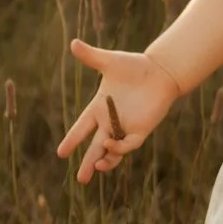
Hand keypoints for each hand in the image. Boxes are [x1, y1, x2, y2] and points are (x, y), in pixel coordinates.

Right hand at [55, 40, 181, 184]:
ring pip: (111, 151)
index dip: (72, 140)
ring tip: (97, 167)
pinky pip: (128, 144)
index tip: (61, 153)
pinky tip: (110, 147)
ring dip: (104, 161)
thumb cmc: (135, 66)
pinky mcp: (141, 130)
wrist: (161, 71)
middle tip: (80, 180)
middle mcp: (110, 121)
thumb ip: (91, 56)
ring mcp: (125, 127)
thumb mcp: (110, 62)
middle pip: (95, 147)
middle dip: (88, 163)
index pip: (82, 128)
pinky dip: (119, 149)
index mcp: (99, 108)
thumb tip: (73, 43)